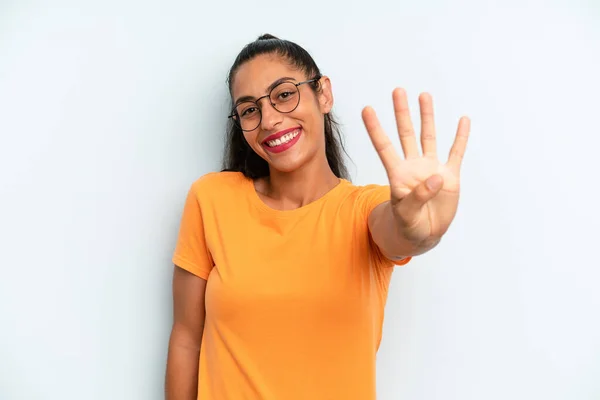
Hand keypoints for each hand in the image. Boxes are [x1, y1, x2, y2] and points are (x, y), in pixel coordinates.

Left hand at [362, 88, 470, 243]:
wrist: (424, 235)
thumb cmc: (408, 225)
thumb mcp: (407, 215)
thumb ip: (418, 197)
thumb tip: (435, 178)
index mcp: (397, 174)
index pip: (383, 147)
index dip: (375, 129)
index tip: (366, 109)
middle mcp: (413, 166)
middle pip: (406, 134)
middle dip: (401, 113)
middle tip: (398, 91)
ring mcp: (432, 169)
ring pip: (428, 137)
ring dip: (427, 117)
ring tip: (424, 95)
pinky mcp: (450, 177)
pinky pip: (456, 153)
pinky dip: (460, 137)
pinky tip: (463, 120)